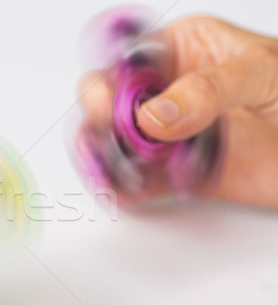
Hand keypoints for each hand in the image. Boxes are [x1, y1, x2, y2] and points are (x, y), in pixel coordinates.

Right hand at [80, 16, 277, 206]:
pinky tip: (126, 191)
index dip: (109, 82)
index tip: (112, 106)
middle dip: (103, 123)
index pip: (126, 61)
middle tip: (120, 138)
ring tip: (119, 170)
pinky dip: (124, 188)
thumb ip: (206, 89)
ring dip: (107, 158)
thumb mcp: (262, 74)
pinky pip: (138, 179)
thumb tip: (154, 114)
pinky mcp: (176, 172)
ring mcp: (168, 135)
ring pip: (115, 144)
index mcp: (182, 53)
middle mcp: (167, 93)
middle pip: (109, 104)